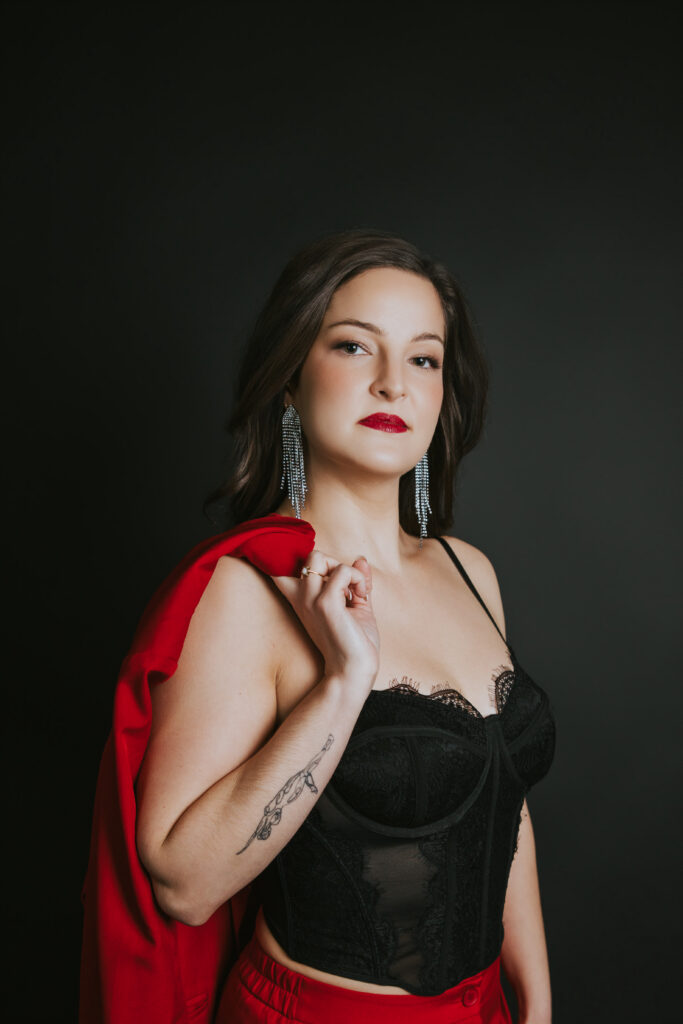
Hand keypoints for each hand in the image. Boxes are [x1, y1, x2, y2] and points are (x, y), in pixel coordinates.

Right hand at [270, 550, 378, 690]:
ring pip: (319, 556)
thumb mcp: (356, 607)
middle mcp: (301, 598)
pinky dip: (358, 579)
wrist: (354, 670)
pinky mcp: (325, 604)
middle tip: (349, 588)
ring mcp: (310, 600)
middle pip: (310, 555)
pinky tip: (361, 598)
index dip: (286, 556)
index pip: (278, 569)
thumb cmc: (354, 643)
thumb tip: (360, 559)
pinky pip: (343, 571)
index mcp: (302, 600)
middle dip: (335, 563)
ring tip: (355, 593)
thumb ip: (356, 582)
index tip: (306, 559)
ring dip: (346, 570)